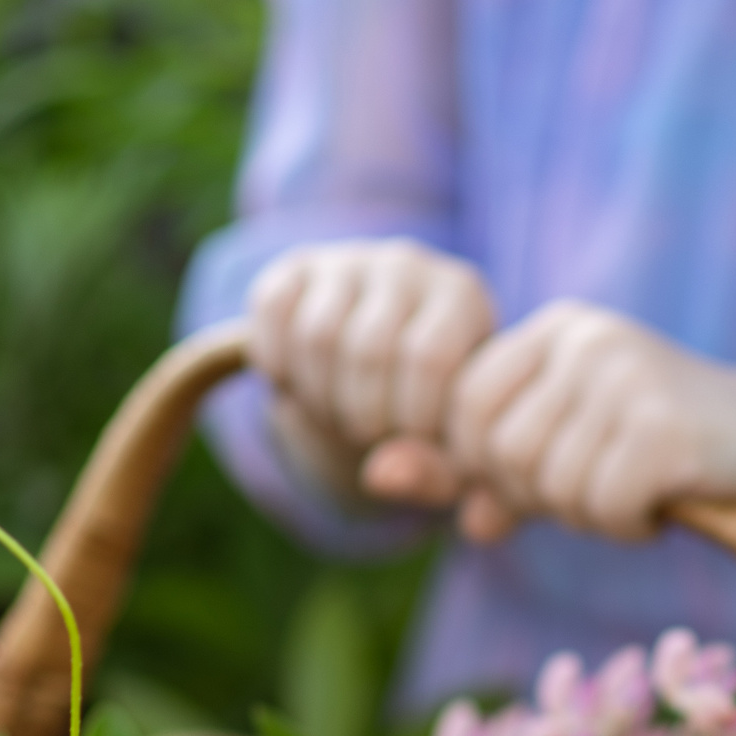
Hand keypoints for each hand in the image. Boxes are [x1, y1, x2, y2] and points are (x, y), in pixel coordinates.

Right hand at [247, 239, 523, 539]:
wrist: (387, 373)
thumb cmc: (433, 415)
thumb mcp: (449, 449)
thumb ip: (434, 473)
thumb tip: (381, 475)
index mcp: (463, 299)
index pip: (428, 359)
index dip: (411, 420)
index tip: (412, 445)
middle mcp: (409, 265)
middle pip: (369, 350)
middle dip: (363, 417)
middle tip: (370, 435)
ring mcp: (350, 261)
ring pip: (317, 336)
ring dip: (320, 398)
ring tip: (341, 412)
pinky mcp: (296, 268)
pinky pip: (272, 312)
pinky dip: (278, 364)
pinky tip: (304, 382)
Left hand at [368, 300, 735, 542]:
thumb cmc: (657, 451)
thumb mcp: (556, 453)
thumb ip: (467, 469)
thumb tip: (373, 481)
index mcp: (551, 331)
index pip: (463, 411)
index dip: (492, 467)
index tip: (551, 475)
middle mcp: (584, 338)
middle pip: (501, 450)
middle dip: (541, 495)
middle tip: (600, 491)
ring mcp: (627, 374)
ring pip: (550, 481)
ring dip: (590, 513)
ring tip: (636, 493)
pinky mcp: (667, 424)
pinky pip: (604, 502)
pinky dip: (627, 523)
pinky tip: (662, 505)